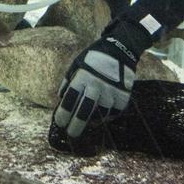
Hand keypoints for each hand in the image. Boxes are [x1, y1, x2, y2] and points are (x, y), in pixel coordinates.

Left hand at [53, 19, 151, 138]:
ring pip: (100, 115)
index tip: (60, 123)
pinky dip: (107, 115)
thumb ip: (68, 82)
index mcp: (82, 77)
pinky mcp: (123, 95)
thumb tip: (61, 99)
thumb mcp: (76, 64)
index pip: (70, 101)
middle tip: (71, 134)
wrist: (121, 49)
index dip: (63, 114)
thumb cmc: (94, 57)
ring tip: (88, 124)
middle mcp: (97, 86)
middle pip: (84, 112)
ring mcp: (111, 92)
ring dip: (92, 121)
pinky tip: (102, 115)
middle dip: (76, 126)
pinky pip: (114, 112)